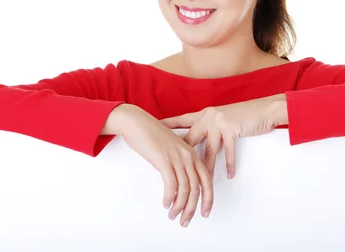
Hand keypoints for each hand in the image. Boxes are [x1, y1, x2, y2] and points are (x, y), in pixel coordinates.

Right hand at [111, 104, 213, 226]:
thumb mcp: (171, 150)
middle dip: (193, 208)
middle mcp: (188, 156)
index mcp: (192, 154)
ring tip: (173, 215)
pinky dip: (170, 197)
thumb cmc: (151, 136)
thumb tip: (179, 185)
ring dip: (179, 206)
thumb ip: (178, 164)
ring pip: (185, 189)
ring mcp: (177, 157)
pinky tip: (166, 204)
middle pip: (198, 188)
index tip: (205, 213)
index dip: (208, 199)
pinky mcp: (164, 160)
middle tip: (185, 221)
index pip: (207, 180)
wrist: (137, 122)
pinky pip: (171, 184)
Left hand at [160, 95, 286, 179]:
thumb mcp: (223, 118)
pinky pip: (228, 151)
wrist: (266, 108)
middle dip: (182, 156)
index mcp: (204, 114)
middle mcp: (209, 117)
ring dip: (207, 169)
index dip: (167, 124)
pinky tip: (229, 175)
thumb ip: (210, 128)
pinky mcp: (231, 128)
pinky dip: (229, 164)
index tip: (153, 126)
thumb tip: (199, 141)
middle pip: (190, 140)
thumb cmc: (245, 115)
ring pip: (208, 151)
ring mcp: (219, 122)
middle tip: (170, 169)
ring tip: (202, 184)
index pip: (181, 120)